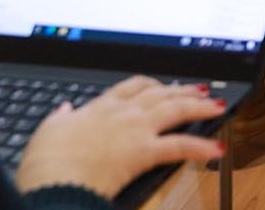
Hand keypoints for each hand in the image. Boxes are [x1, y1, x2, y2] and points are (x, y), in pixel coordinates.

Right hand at [15, 77, 224, 198]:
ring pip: (176, 110)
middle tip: (200, 89)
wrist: (53, 180)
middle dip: (183, 90)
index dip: (151, 83)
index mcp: (100, 107)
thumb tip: (64, 109)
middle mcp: (122, 113)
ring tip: (216, 105)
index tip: (161, 83)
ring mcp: (136, 130)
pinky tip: (217, 148)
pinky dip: (201, 146)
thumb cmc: (46, 162)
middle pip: (161, 93)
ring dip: (200, 107)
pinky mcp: (144, 152)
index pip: (132, 86)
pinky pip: (180, 146)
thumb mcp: (47, 131)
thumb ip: (60, 118)